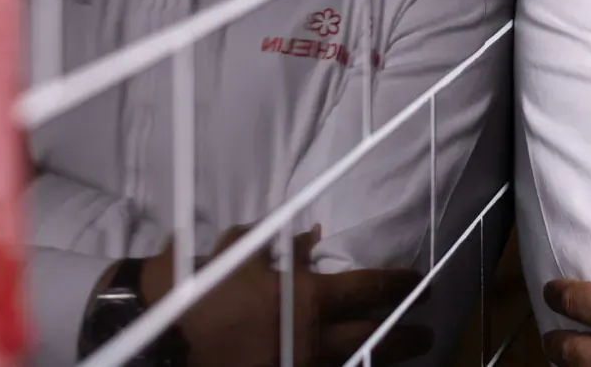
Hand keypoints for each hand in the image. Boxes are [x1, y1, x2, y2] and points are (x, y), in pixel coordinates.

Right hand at [141, 225, 430, 366]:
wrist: (161, 338)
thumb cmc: (202, 290)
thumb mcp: (238, 253)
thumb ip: (278, 241)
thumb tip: (314, 237)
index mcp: (305, 298)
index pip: (369, 288)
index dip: (399, 283)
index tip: (420, 281)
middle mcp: (312, 338)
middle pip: (374, 336)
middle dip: (406, 333)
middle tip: (429, 329)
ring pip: (356, 365)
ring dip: (386, 359)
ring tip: (409, 354)